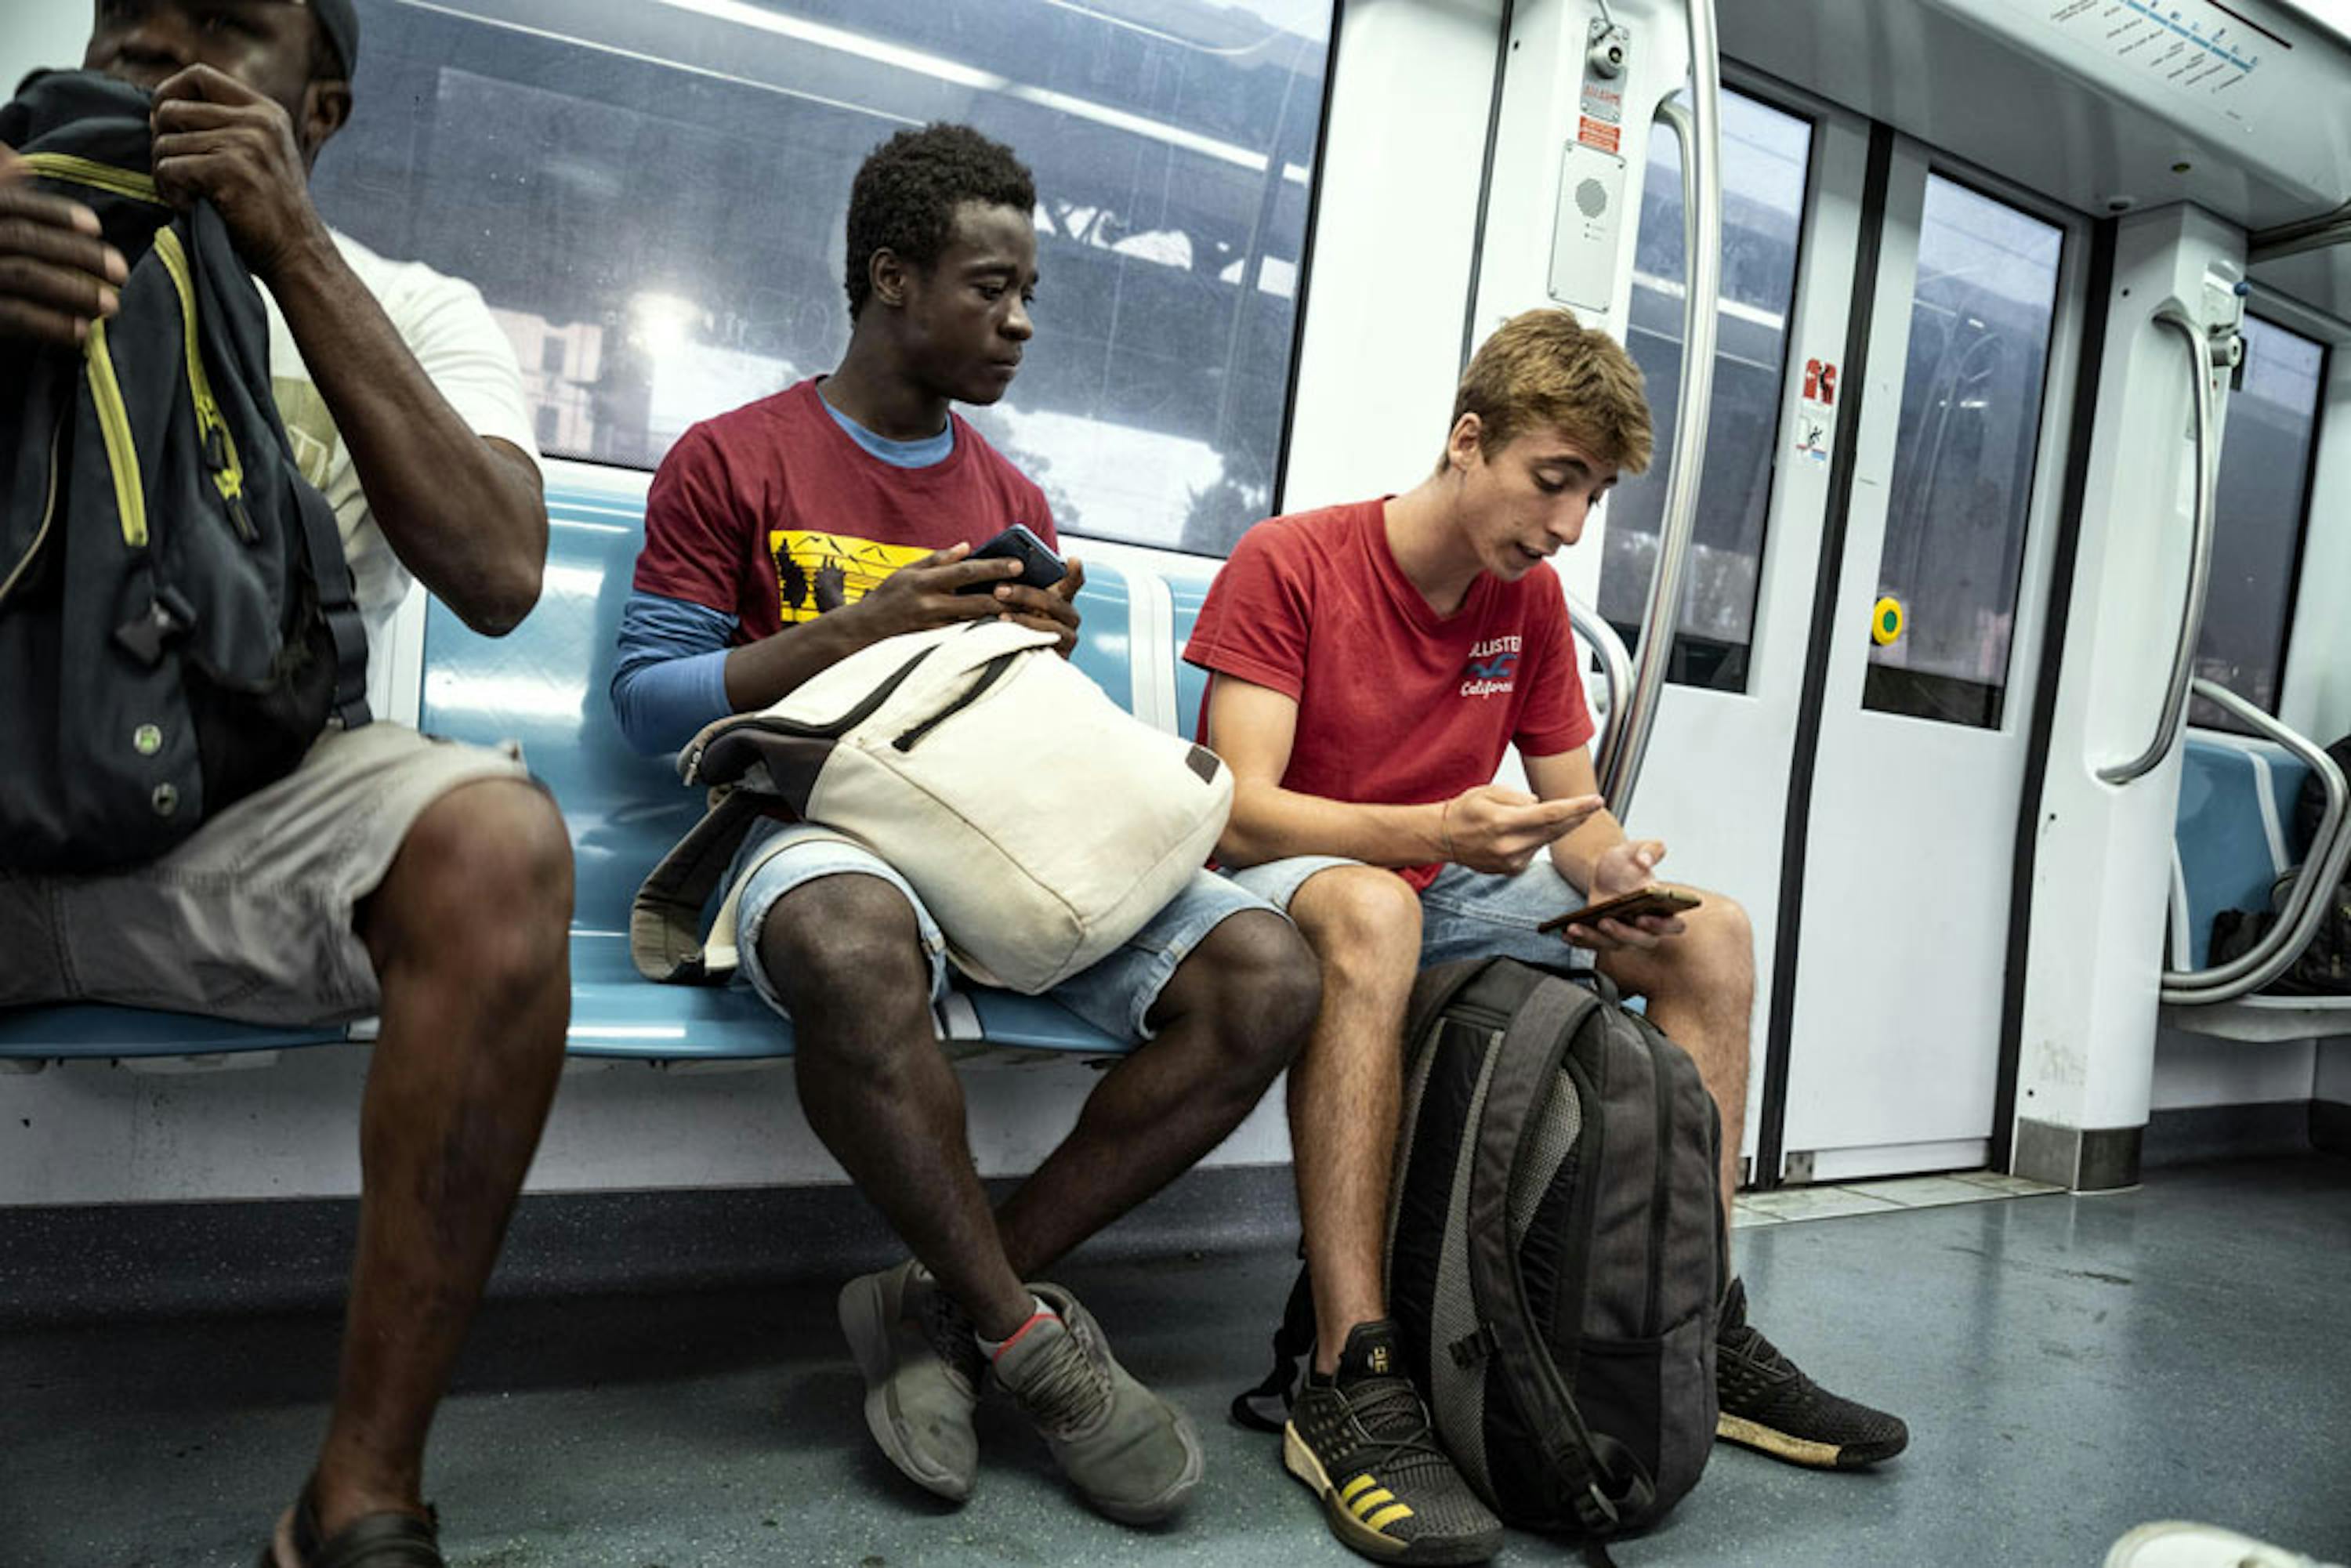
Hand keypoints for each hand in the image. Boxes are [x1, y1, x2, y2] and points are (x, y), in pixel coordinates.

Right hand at [0, 151, 127, 346]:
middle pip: (22, 237)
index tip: (96, 225)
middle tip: (120, 271)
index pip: (8, 203)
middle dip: (77, 252)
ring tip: (112, 304)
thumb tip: (22, 168)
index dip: (52, 211)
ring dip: (74, 289)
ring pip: (22, 274)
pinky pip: (11, 315)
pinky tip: (82, 332)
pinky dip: (49, 323)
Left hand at [149, 64, 330, 281]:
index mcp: (266, 112)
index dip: (168, 93)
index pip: (199, 76)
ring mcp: (245, 144)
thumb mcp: (263, 154)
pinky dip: (170, 193)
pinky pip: (167, 168)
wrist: (300, 255)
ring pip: (164, 143)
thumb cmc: (273, 213)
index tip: (164, 123)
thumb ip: (230, 126)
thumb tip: (163, 110)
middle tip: (177, 172)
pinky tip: (192, 207)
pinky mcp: (228, 170)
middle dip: (161, 141)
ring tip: (190, 197)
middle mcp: (257, 121)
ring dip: (166, 175)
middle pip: (171, 109)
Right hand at [849, 542, 1024, 637]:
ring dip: (999, 617)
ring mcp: (932, 628)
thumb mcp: (908, 571)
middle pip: (977, 600)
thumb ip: (938, 559)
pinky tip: (1003, 630)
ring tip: (1024, 611)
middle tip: (1031, 592)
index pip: (967, 571)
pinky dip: (984, 633)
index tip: (1018, 564)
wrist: (862, 631)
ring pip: (975, 622)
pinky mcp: (934, 645)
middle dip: (1006, 596)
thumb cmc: (888, 597)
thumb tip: (967, 546)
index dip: (994, 568)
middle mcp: (930, 604)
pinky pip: (965, 637)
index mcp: (925, 580)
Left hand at [990, 556, 1083, 655]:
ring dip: (1024, 620)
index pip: (1073, 582)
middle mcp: (1069, 616)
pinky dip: (1026, 641)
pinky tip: (1009, 637)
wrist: (1010, 659)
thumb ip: (1014, 586)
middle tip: (999, 590)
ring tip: (1001, 616)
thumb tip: (998, 567)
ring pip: (1051, 627)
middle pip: (1054, 602)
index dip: (1074, 572)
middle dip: (1025, 595)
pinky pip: (1045, 647)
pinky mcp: (1061, 658)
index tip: (1072, 560)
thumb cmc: (1012, 622)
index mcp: (1061, 597)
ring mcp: (1068, 638)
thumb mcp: (1014, 602)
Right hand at [1439, 785, 1603, 875]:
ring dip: (1554, 827)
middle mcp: (1510, 845)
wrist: (1443, 838)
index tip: (1596, 801)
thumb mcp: (1488, 790)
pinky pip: (1535, 850)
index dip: (1577, 808)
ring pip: (1547, 840)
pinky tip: (1519, 833)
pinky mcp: (1513, 870)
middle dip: (1577, 817)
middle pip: (1556, 830)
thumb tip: (1541, 804)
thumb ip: (1518, 796)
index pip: (1550, 814)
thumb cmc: (1465, 810)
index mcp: (1504, 822)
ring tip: (1537, 816)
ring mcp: (1512, 861)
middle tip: (1592, 805)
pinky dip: (1536, 839)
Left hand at [1557, 839, 1684, 953]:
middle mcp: (1647, 927)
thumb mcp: (1639, 848)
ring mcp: (1625, 934)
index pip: (1673, 925)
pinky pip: (1593, 945)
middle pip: (1642, 941)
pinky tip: (1566, 932)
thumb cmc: (1628, 862)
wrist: (1605, 869)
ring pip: (1615, 945)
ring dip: (1595, 939)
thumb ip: (1649, 850)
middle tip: (1606, 921)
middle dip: (1623, 934)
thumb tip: (1645, 861)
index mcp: (1664, 908)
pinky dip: (1579, 941)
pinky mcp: (1604, 936)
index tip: (1643, 917)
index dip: (1661, 926)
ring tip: (1576, 927)